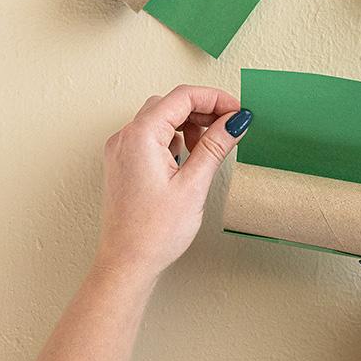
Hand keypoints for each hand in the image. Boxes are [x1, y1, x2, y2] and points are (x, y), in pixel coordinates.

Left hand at [95, 85, 250, 280]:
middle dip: (203, 110)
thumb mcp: (194, 184)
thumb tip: (235, 121)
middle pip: (170, 104)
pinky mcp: (125, 163)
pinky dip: (174, 137)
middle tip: (231, 125)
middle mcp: (125, 138)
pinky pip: (151, 136)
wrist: (128, 263)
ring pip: (160, 118)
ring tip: (210, 145)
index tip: (238, 111)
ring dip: (188, 124)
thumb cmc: (154, 231)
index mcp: (140, 136)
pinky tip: (189, 156)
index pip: (182, 97)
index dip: (215, 99)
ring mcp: (122, 150)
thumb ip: (215, 146)